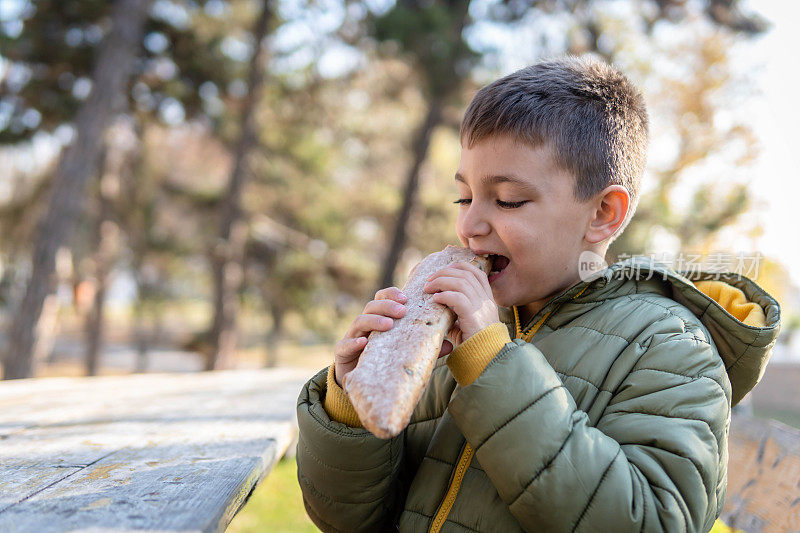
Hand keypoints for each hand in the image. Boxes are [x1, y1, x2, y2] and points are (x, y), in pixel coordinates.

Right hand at [334, 286, 455, 386]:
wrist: (361, 385)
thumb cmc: (384, 362)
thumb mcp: (404, 352)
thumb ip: (425, 347)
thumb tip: (451, 345)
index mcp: (378, 320)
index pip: (382, 299)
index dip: (391, 294)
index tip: (406, 297)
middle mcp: (364, 325)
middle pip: (371, 306)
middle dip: (387, 306)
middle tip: (402, 310)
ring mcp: (352, 337)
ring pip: (359, 321)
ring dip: (374, 320)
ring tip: (389, 324)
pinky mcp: (343, 353)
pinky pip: (345, 345)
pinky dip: (354, 342)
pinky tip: (364, 342)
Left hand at [423, 262, 498, 340]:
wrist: (487, 360)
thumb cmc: (475, 345)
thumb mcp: (468, 324)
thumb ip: (458, 312)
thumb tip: (441, 303)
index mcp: (488, 300)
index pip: (477, 273)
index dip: (459, 268)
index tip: (444, 271)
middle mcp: (486, 300)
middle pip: (466, 274)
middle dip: (445, 273)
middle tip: (429, 280)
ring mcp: (482, 307)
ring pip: (461, 282)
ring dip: (441, 282)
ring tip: (428, 289)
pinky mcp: (474, 316)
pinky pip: (458, 298)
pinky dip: (444, 295)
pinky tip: (435, 299)